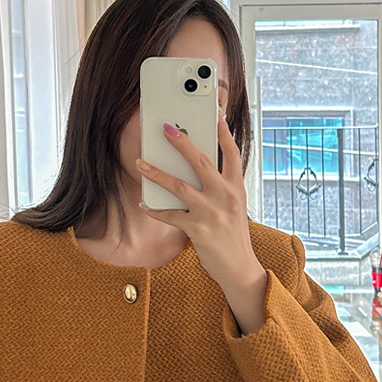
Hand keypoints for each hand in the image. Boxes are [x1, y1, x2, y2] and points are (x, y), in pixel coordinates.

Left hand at [135, 109, 268, 332]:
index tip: (215, 113)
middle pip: (201, 162)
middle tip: (166, 128)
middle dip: (182, 141)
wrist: (240, 268)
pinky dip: (154, 209)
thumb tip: (196, 170)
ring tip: (140, 164)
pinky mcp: (197, 230)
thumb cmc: (234, 236)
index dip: (223, 132)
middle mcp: (226, 196)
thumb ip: (220, 187)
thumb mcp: (234, 207)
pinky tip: (143, 202)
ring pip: (179, 186)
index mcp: (237, 188)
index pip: (232, 153)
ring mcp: (212, 213)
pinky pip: (169, 215)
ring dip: (156, 173)